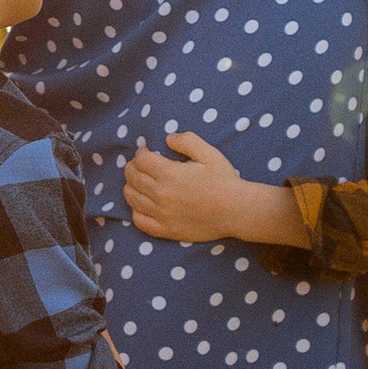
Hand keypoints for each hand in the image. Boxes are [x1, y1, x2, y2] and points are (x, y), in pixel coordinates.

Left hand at [122, 127, 250, 241]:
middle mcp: (161, 195)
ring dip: (130, 186)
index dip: (140, 152)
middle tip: (139, 164)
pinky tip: (141, 205)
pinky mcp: (166, 230)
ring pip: (131, 198)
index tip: (145, 151)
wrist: (237, 211)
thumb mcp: (209, 153)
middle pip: (132, 177)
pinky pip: (139, 221)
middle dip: (132, 167)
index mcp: (169, 174)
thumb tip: (168, 138)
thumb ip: (186, 141)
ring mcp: (162, 215)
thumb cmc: (224, 180)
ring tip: (137, 182)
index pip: (141, 160)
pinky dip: (135, 211)